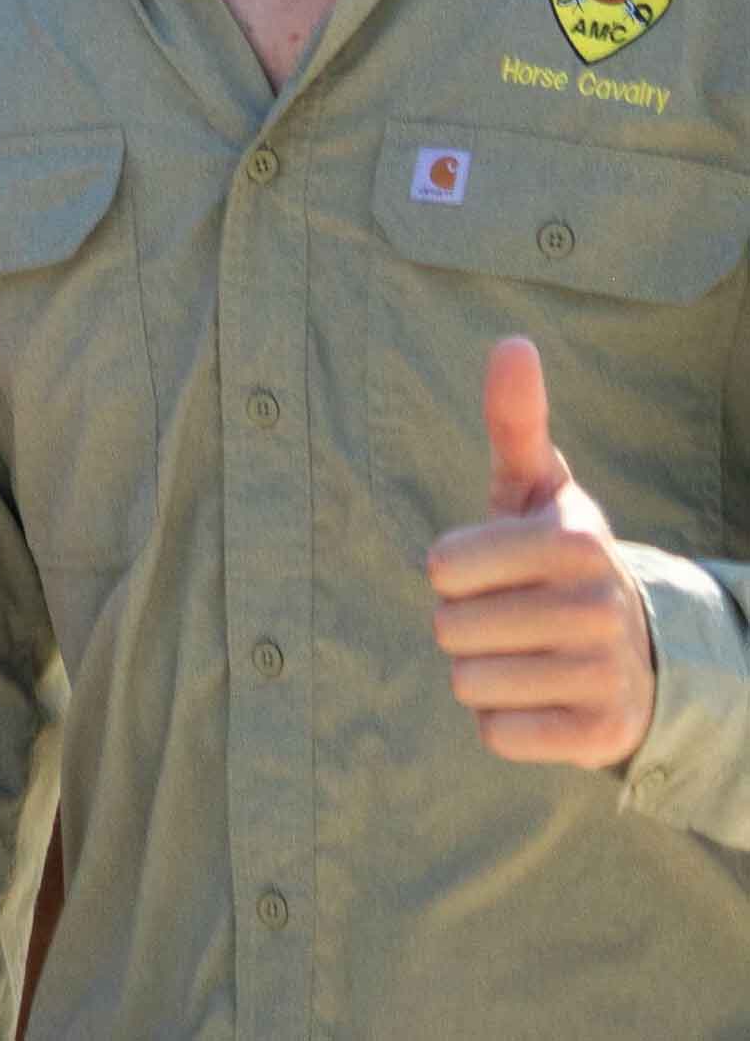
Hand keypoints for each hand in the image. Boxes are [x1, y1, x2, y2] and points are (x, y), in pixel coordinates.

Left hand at [424, 336, 658, 770]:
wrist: (636, 652)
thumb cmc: (556, 556)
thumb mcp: (536, 488)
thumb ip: (514, 419)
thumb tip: (513, 341)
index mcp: (574, 541)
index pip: (442, 566)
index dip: (451, 571)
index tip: (491, 568)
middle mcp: (598, 608)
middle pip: (449, 628)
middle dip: (463, 624)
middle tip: (511, 616)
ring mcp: (606, 676)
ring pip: (469, 683)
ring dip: (481, 673)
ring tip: (525, 655)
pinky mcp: (603, 736)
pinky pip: (498, 734)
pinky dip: (504, 721)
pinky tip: (539, 697)